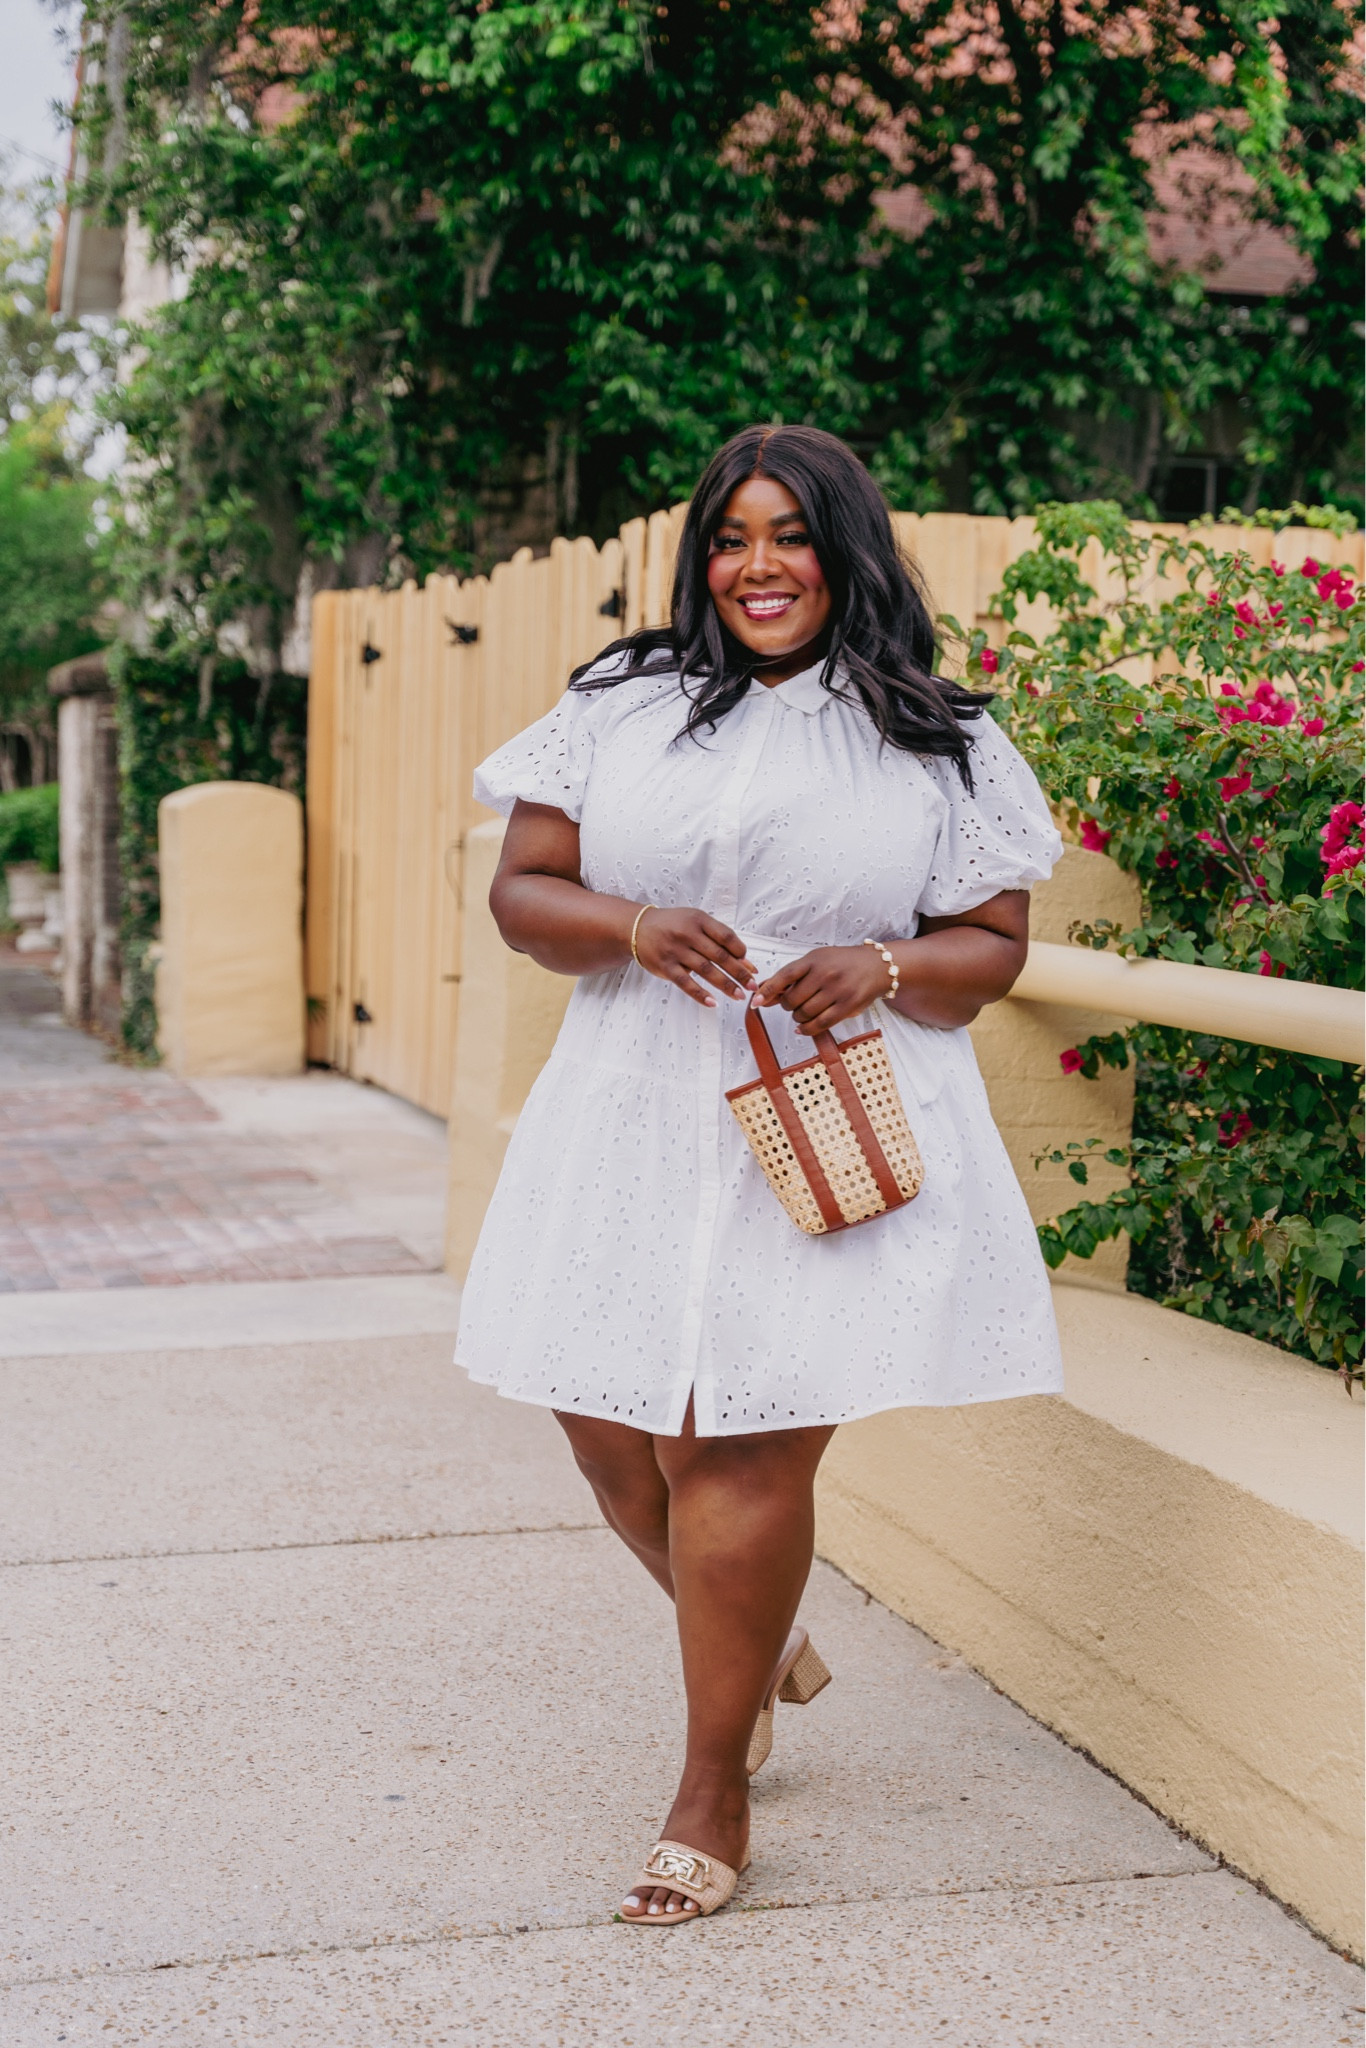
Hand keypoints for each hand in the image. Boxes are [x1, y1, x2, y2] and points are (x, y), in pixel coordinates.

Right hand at [633, 907, 755, 1007]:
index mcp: (699, 920)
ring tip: (739, 995)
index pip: (727, 937)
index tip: (750, 966)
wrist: (638, 928)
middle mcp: (688, 934)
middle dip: (740, 973)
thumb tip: (745, 961)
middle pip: (720, 956)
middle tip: (753, 985)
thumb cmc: (672, 925)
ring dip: (725, 985)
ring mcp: (676, 951)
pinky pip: (686, 983)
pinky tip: (712, 1002)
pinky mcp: (666, 966)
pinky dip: (700, 994)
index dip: (742, 953)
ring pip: (706, 971)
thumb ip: (718, 939)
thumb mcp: (695, 923)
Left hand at [753, 944, 893, 1035]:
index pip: (785, 976)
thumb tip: (765, 993)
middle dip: (788, 1006)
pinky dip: (807, 1029)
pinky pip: (820, 1024)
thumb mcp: (816, 961)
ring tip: (803, 1012)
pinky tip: (803, 1028)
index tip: (756, 1002)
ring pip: (804, 1013)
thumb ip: (791, 977)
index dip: (768, 990)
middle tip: (794, 1003)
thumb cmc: (843, 963)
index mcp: (814, 960)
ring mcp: (837, 990)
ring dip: (798, 1017)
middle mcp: (825, 974)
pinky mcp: (847, 1006)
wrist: (876, 965)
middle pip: (792, 1000)